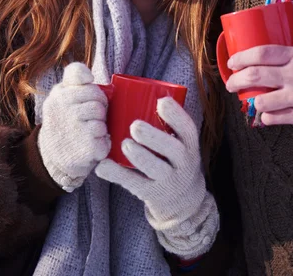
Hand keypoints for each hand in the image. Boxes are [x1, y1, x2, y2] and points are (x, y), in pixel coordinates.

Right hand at [38, 62, 110, 191]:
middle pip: (99, 98)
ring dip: (101, 127)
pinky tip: (92, 146)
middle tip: (90, 118)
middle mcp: (63, 108)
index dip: (89, 82)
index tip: (90, 88)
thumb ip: (74, 80)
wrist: (51, 157)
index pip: (78, 74)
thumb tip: (89, 76)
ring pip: (102, 117)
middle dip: (100, 108)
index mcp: (59, 94)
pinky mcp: (86, 147)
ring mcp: (74, 127)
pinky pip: (107, 139)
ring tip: (89, 133)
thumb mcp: (61, 96)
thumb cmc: (64, 121)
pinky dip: (104, 144)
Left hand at [95, 97, 218, 258]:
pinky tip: (102, 166)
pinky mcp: (152, 194)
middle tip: (135, 126)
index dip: (177, 115)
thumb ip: (167, 125)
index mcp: (190, 145)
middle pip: (174, 150)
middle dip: (154, 137)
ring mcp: (169, 181)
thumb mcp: (180, 143)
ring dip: (140, 156)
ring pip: (156, 169)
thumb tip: (134, 91)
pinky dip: (117, 175)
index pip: (188, 129)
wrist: (184, 201)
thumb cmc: (174, 159)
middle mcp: (184, 163)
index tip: (161, 101)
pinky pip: (135, 185)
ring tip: (125, 144)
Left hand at [226, 43, 292, 129]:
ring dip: (252, 101)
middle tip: (230, 84)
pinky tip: (266, 115)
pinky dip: (266, 117)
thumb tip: (278, 43)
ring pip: (261, 101)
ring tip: (251, 100)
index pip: (261, 53)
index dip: (241, 57)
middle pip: (254, 75)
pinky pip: (275, 119)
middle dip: (236, 80)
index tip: (232, 62)